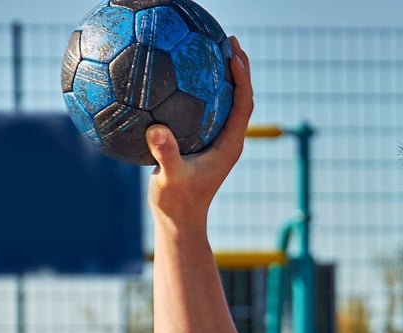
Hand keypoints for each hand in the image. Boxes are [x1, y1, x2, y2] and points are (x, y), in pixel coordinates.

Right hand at [145, 35, 253, 227]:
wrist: (180, 222)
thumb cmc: (177, 203)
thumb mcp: (170, 179)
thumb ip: (166, 155)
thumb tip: (158, 131)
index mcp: (230, 145)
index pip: (244, 105)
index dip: (242, 79)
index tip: (233, 54)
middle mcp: (228, 141)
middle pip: (241, 97)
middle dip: (238, 68)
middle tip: (227, 40)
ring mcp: (218, 142)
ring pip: (226, 103)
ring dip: (222, 77)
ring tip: (210, 49)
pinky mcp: (205, 144)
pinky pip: (206, 111)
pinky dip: (199, 91)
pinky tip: (179, 76)